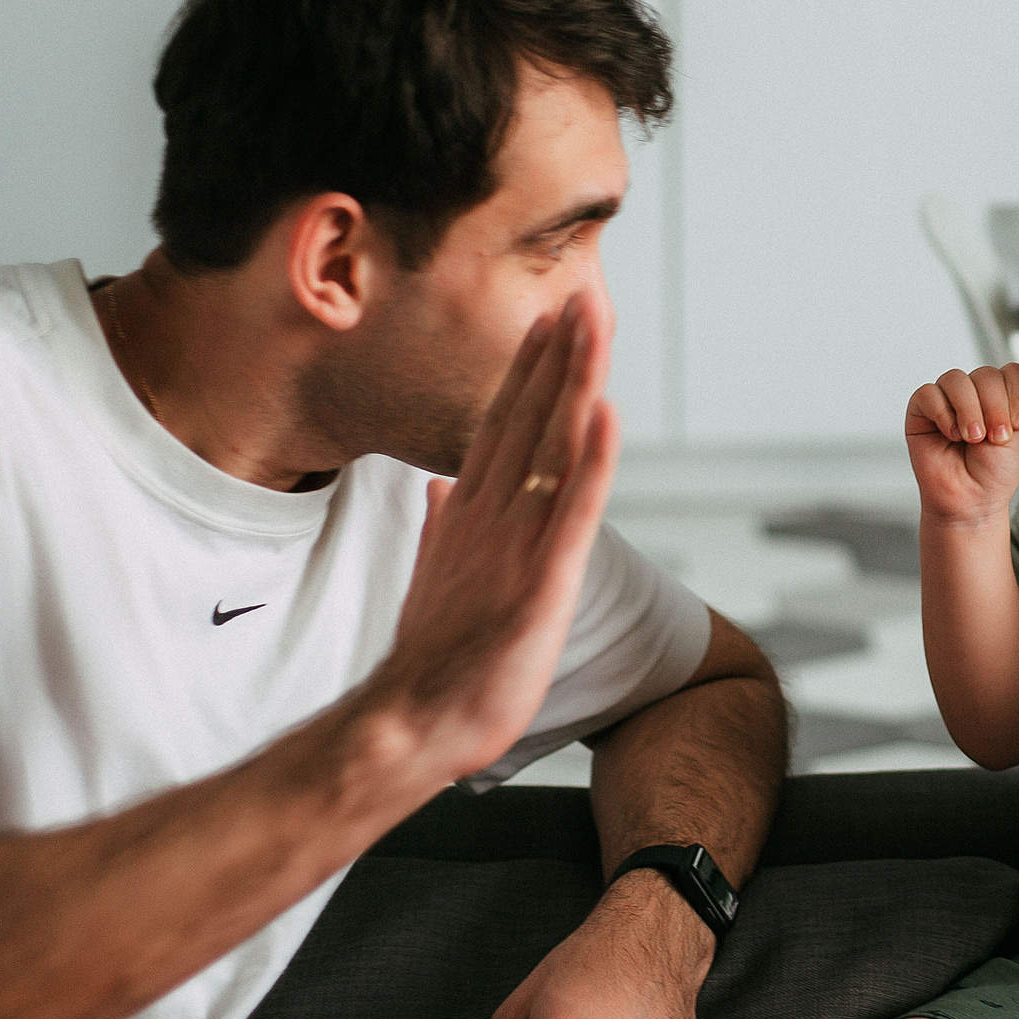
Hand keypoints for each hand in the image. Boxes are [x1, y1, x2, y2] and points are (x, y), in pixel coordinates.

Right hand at [370, 291, 618, 782]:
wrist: (410, 723)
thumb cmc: (431, 659)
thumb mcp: (439, 577)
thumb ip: (443, 525)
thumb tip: (440, 486)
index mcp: (472, 515)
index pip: (505, 427)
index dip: (530, 372)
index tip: (550, 321)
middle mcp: (491, 516)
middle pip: (529, 420)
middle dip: (556, 358)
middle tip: (580, 296)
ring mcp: (515, 544)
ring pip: (552, 448)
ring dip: (575, 384)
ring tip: (593, 325)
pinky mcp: (540, 581)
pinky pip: (573, 510)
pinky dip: (593, 461)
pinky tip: (608, 414)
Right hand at [907, 364, 1018, 527]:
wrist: (972, 501)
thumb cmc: (993, 473)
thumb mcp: (1015, 436)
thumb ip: (1009, 402)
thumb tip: (994, 381)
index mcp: (1000, 397)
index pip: (1011, 372)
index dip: (1018, 393)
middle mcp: (974, 394)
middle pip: (986, 374)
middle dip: (995, 406)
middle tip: (994, 437)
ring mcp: (947, 400)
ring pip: (956, 379)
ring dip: (969, 409)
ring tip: (972, 438)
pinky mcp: (921, 411)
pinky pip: (929, 394)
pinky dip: (943, 413)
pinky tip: (951, 435)